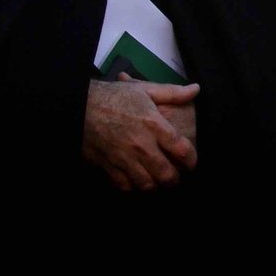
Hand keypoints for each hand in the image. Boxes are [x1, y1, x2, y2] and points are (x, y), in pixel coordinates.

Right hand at [82, 79, 198, 190]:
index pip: (182, 150)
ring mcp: (124, 158)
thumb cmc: (114, 96)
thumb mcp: (145, 89)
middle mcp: (141, 145)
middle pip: (166, 174)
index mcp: (154, 124)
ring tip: (156, 179)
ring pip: (147, 184)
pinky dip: (133, 187)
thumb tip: (196, 90)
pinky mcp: (108, 166)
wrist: (80, 105)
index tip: (190, 162)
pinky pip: (126, 186)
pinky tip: (136, 180)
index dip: (191, 160)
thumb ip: (173, 92)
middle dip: (174, 179)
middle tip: (174, 176)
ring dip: (155, 184)